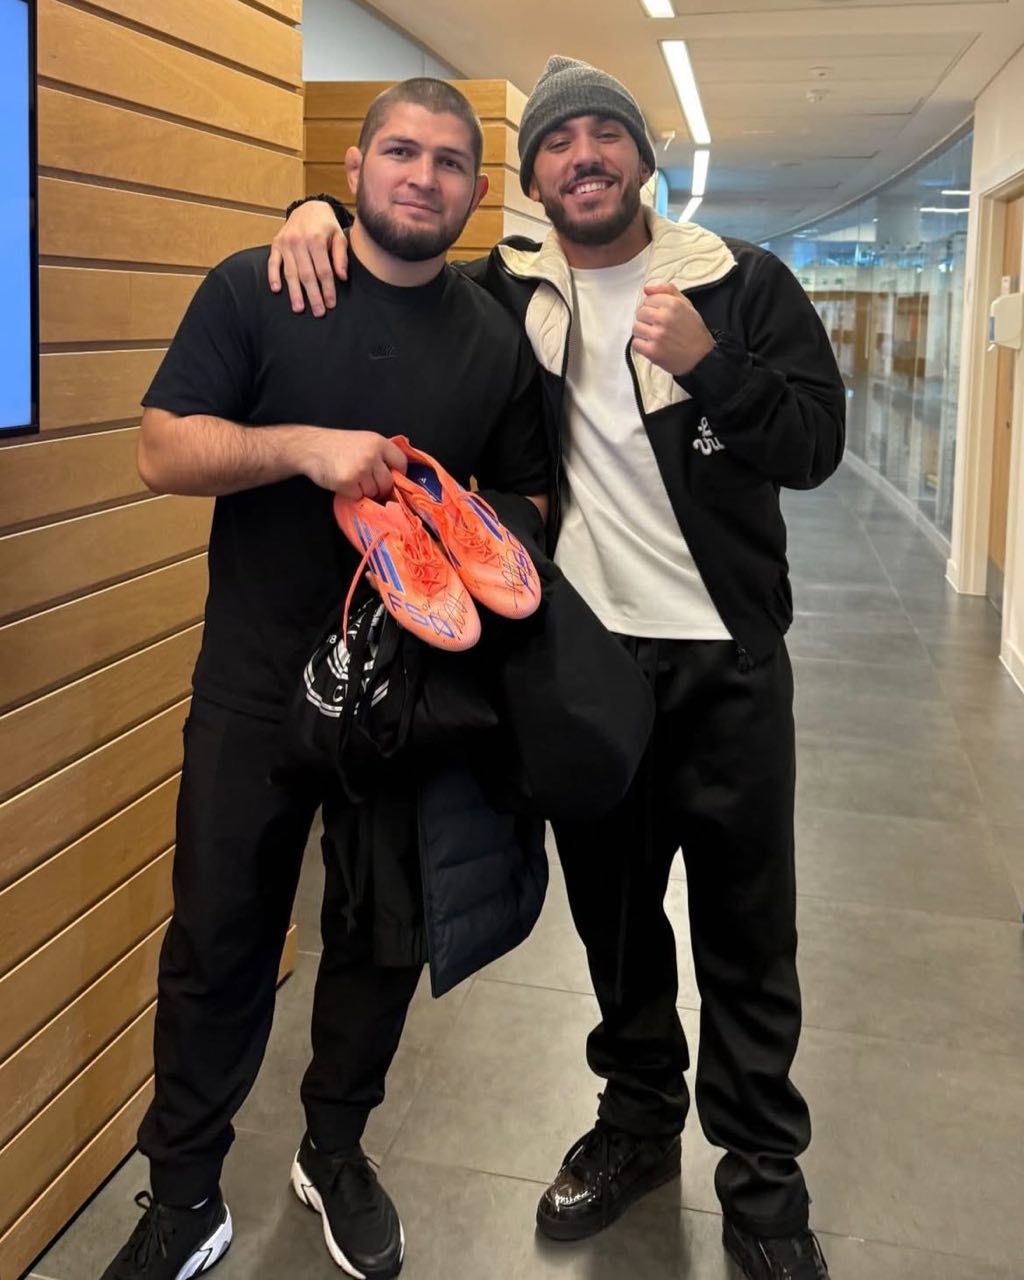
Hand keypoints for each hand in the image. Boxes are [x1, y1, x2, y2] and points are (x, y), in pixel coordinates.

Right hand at [268, 201, 349, 316]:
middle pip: (307, 274)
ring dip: (294, 292)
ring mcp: (286, 243)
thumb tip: (342, 277)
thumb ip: (341, 256)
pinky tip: (276, 290)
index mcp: (316, 239)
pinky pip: (273, 262)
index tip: (331, 304)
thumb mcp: (339, 236)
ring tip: (299, 308)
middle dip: (313, 295)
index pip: (323, 270)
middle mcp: (299, 241)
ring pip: (290, 272)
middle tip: (318, 312)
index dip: (328, 289)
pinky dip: (273, 276)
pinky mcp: (276, 244)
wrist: (308, 208)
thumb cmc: (326, 226)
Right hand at [299, 430, 407, 498]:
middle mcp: (371, 455)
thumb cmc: (336, 445)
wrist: (310, 447)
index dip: (398, 473)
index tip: (391, 478)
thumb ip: (380, 454)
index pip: (401, 462)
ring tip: (353, 480)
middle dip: (380, 487)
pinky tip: (343, 483)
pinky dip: (352, 494)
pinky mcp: (348, 482)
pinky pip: (359, 497)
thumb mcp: (363, 441)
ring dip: (365, 491)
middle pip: (388, 482)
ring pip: (374, 492)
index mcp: (378, 442)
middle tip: (368, 484)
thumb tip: (397, 474)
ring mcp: (360, 469)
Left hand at [632, 283, 714, 376]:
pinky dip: (642, 345)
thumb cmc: (693, 331)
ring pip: (636, 328)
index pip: (648, 299)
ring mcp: (657, 335)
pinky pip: (635, 343)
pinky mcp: (652, 351)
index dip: (652, 307)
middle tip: (657, 326)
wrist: (701, 357)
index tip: (659, 314)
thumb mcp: (686, 304)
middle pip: (640, 313)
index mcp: (673, 304)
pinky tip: (653, 345)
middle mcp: (664, 318)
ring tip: (655, 336)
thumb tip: (647, 289)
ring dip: (643, 332)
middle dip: (647, 319)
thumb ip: (667, 291)